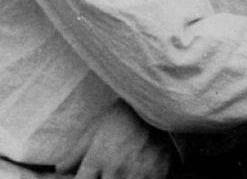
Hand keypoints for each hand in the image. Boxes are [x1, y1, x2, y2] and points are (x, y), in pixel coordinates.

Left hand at [58, 101, 176, 178]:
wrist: (158, 103)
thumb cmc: (123, 116)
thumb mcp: (95, 129)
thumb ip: (75, 153)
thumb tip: (59, 170)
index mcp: (97, 160)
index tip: (89, 176)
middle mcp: (116, 170)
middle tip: (107, 171)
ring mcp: (139, 173)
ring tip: (124, 171)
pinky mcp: (159, 173)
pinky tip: (142, 172)